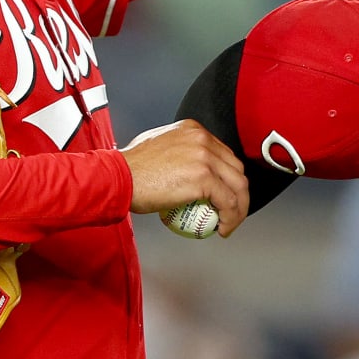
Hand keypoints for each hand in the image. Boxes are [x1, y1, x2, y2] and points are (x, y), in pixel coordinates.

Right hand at [120, 120, 249, 237]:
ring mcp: (205, 157)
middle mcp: (202, 139)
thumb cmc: (130, 167)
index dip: (228, 176)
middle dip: (239, 192)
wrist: (119, 176)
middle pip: (235, 168)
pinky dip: (231, 218)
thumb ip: (177, 150)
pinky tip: (222, 228)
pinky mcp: (204, 178)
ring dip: (240, 208)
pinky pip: (228, 202)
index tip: (224, 192)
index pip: (222, 154)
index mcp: (193, 130)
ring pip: (238, 186)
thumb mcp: (157, 145)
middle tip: (230, 211)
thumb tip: (185, 166)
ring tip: (229, 223)